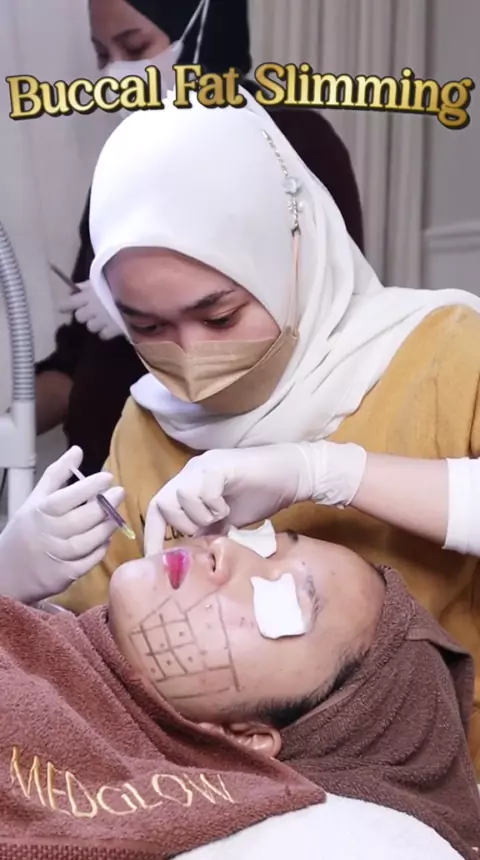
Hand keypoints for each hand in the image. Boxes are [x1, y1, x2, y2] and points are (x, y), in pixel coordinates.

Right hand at [0, 446, 123, 603]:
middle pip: (82, 519)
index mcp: (40, 512)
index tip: (108, 477)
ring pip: (89, 541)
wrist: (6, 572)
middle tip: (119, 493)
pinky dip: (100, 550)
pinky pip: (89, 562)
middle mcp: (48, 533)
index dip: (89, 487)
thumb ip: (57, 475)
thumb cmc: (26, 529)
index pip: (67, 497)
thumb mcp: (36, 499)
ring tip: (116, 516)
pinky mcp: (64, 576)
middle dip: (104, 505)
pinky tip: (105, 539)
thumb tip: (78, 451)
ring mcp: (57, 556)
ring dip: (106, 527)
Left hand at [59, 280, 122, 339]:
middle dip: (84, 314)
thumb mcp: (103, 278)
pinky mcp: (113, 329)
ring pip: (91, 327)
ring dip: (96, 323)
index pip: (70, 302)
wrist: (140, 292)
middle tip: (92, 311)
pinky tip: (112, 327)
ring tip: (104, 319)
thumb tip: (75, 288)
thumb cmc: (122, 281)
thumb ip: (88, 285)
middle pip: (80, 317)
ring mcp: (102, 320)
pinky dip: (106, 332)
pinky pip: (103, 335)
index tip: (60, 308)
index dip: (65, 305)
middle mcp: (92, 308)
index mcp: (89, 294)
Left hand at [144, 441, 366, 555]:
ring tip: (222, 517)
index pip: (157, 510)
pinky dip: (214, 505)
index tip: (155, 563)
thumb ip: (207, 534)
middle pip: (161, 503)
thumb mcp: (227, 523)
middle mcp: (191, 472)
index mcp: (189, 485)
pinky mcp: (221, 464)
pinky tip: (229, 507)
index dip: (153, 537)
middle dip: (181, 525)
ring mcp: (204, 466)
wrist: (293, 475)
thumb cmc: (260, 496)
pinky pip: (203, 490)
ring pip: (179, 497)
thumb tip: (189, 559)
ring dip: (199, 516)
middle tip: (206, 530)